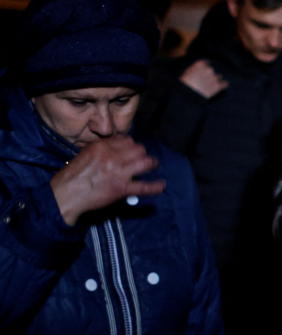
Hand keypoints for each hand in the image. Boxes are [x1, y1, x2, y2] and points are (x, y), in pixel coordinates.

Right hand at [50, 136, 164, 225]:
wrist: (66, 194)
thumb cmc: (71, 175)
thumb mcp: (84, 154)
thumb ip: (100, 149)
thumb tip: (114, 147)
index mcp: (102, 146)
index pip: (126, 140)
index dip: (131, 144)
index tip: (131, 149)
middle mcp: (113, 157)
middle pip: (139, 149)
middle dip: (142, 153)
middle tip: (142, 157)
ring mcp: (119, 173)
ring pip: (145, 162)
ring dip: (152, 163)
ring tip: (154, 165)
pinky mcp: (122, 188)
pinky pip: (144, 187)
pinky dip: (155, 186)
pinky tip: (162, 185)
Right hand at [180, 59, 228, 98]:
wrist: (188, 95)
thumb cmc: (184, 85)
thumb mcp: (187, 73)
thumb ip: (195, 69)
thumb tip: (198, 70)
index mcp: (200, 64)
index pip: (206, 63)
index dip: (205, 68)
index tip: (204, 72)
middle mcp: (208, 69)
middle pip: (212, 70)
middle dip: (209, 75)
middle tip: (205, 81)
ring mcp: (214, 77)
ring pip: (219, 77)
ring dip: (216, 80)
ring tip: (210, 86)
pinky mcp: (218, 86)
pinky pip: (225, 84)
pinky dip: (224, 85)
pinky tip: (223, 87)